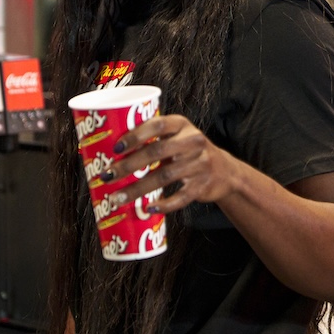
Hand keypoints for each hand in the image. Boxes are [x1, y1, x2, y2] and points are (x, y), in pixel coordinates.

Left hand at [102, 114, 245, 214]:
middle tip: (107, 176)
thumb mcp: (177, 137)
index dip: (135, 135)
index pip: (157, 125)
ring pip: (164, 177)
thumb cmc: (188, 152)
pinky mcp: (202, 186)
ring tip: (117, 198)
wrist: (225, 172)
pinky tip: (147, 208)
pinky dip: (163, 205)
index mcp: (182, 124)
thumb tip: (109, 149)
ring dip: (137, 189)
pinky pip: (180, 197)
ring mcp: (199, 164)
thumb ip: (152, 139)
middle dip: (128, 166)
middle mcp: (193, 141)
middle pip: (156, 152)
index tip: (115, 148)